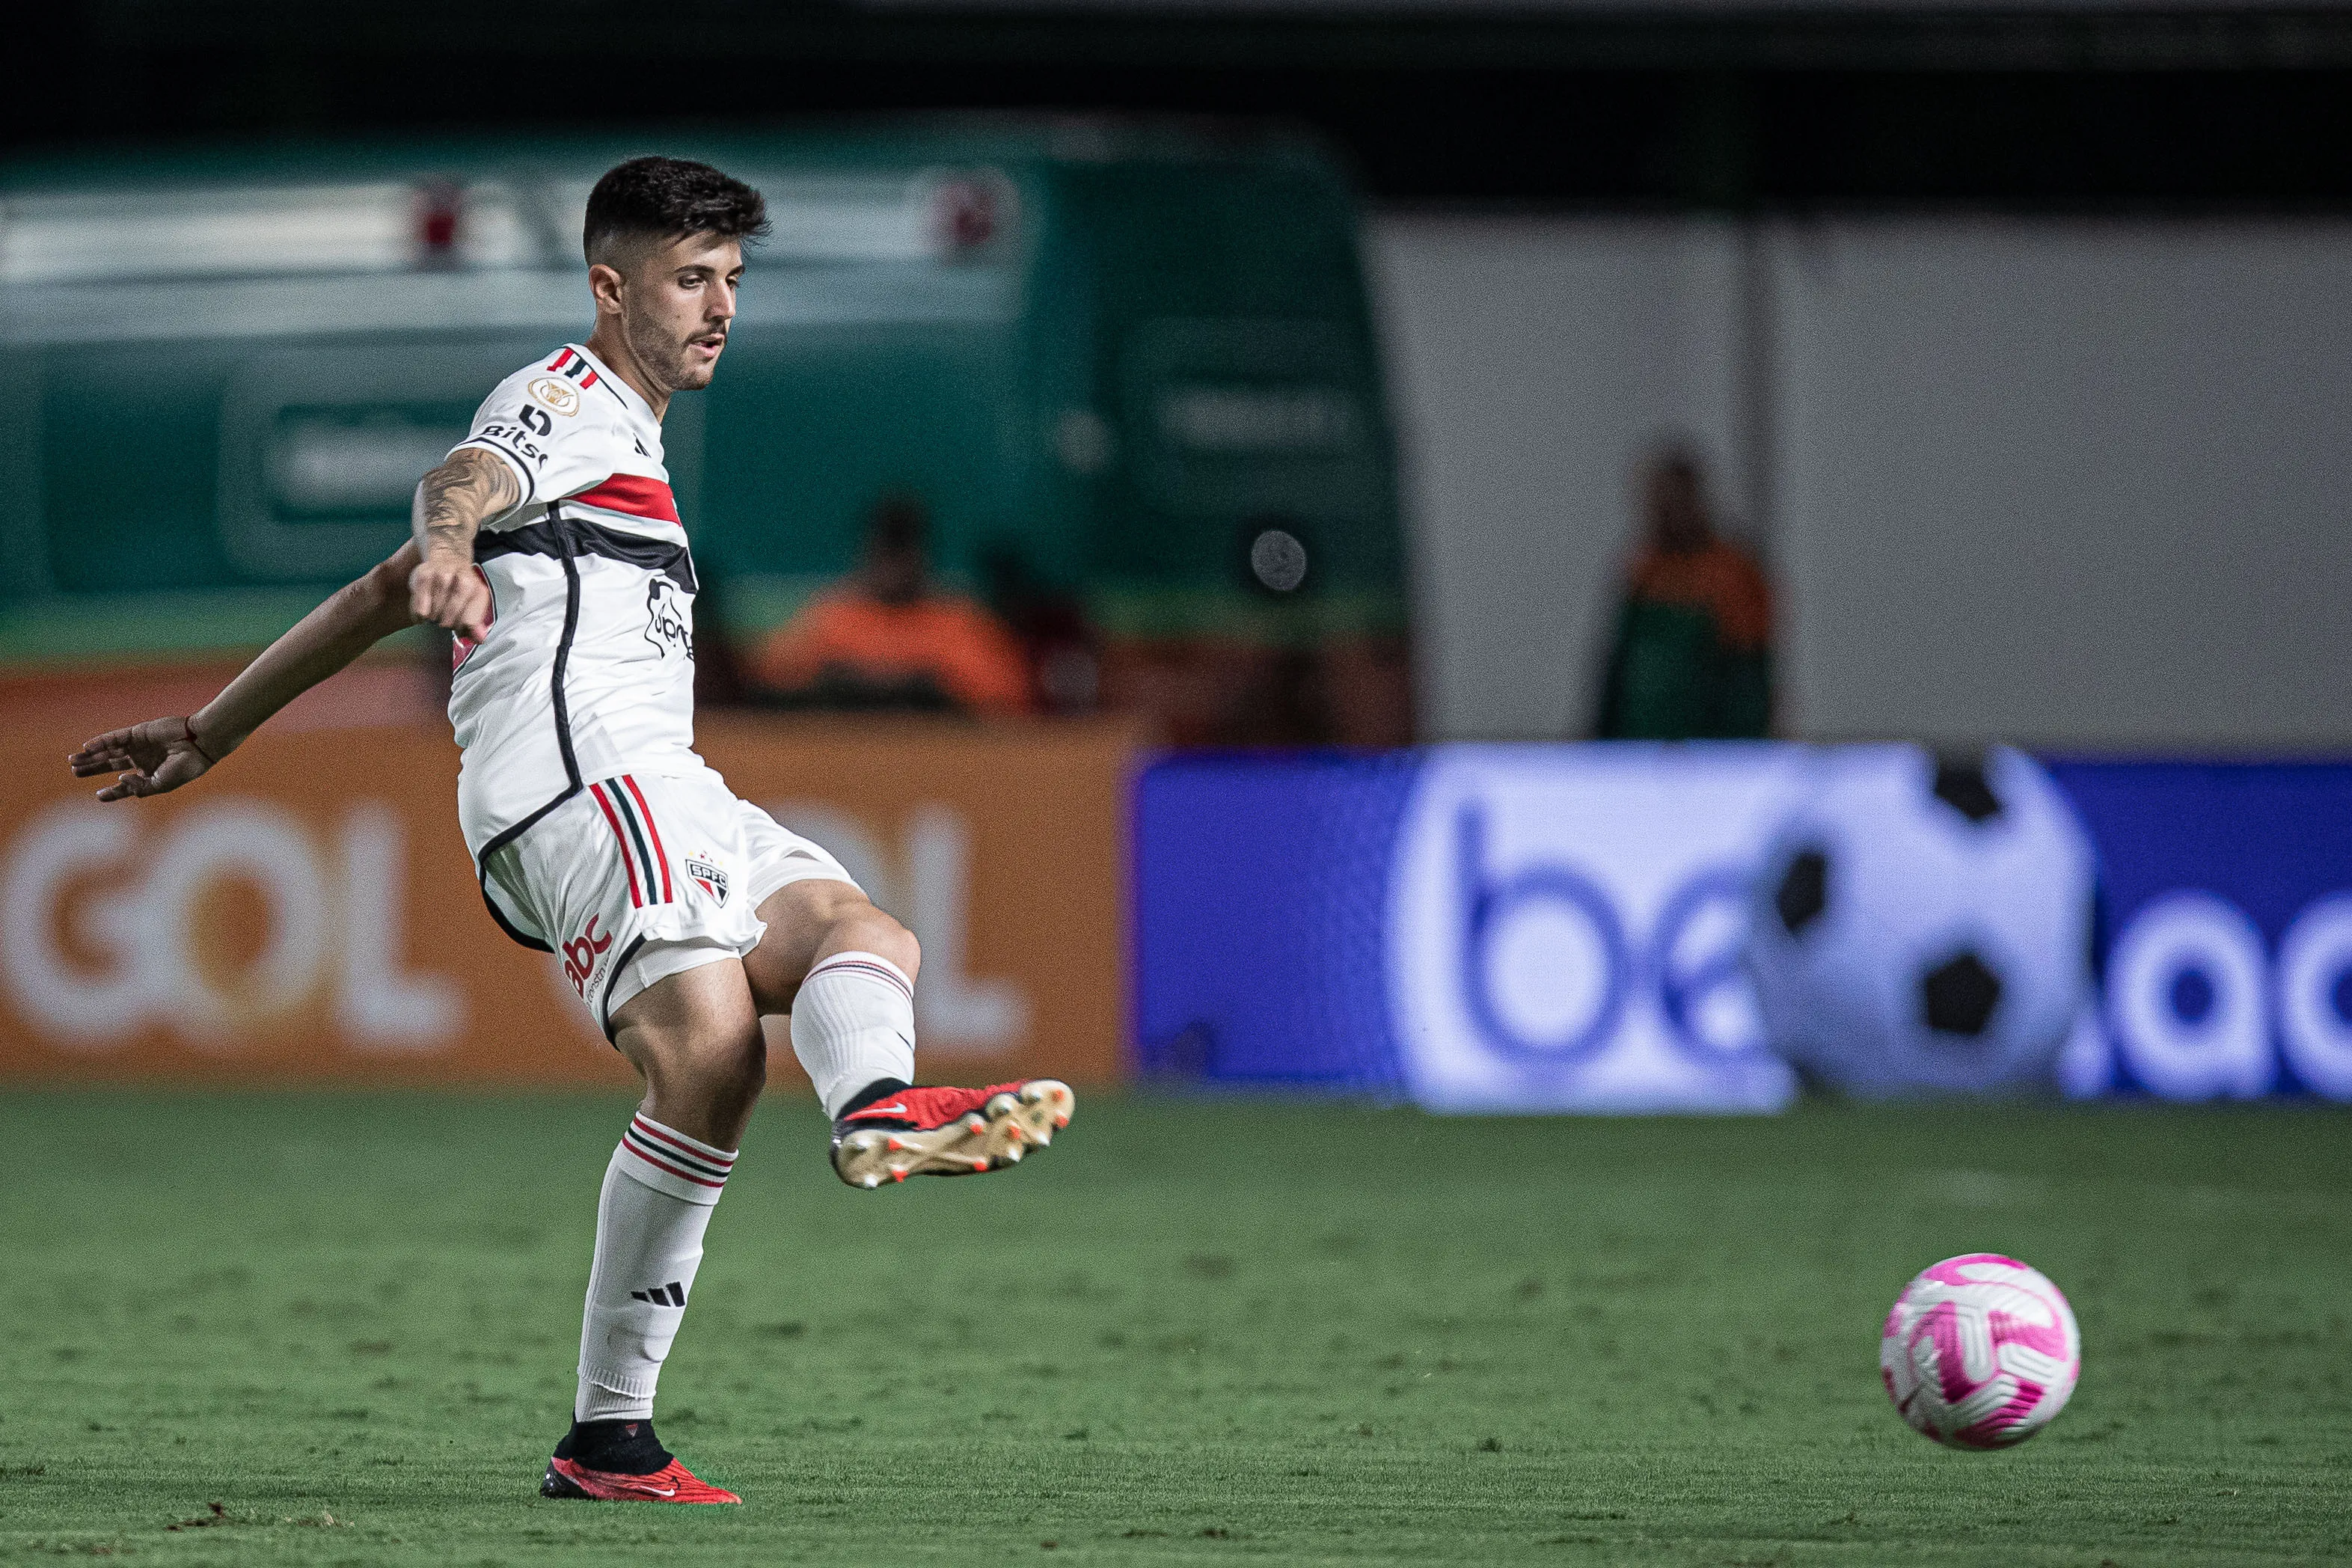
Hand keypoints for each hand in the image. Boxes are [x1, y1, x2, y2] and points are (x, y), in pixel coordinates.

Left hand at [68, 716, 215, 800]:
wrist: (201, 743)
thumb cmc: (186, 767)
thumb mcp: (163, 784)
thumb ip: (141, 787)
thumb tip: (120, 780)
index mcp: (150, 775)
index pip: (126, 784)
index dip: (112, 791)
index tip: (99, 796)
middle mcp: (141, 760)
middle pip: (111, 765)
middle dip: (92, 769)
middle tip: (74, 772)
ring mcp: (138, 746)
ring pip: (109, 751)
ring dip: (91, 756)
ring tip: (73, 761)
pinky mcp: (137, 733)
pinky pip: (114, 738)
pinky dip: (100, 742)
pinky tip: (87, 748)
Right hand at [410, 554, 491, 640]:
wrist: (447, 555)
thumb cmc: (461, 586)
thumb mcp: (473, 603)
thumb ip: (476, 624)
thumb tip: (479, 639)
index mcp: (478, 591)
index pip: (468, 623)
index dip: (461, 630)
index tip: (458, 627)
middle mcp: (463, 582)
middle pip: (449, 621)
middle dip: (445, 623)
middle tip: (444, 617)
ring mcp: (443, 576)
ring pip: (433, 614)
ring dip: (432, 617)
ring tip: (435, 611)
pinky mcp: (424, 575)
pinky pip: (419, 607)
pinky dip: (419, 615)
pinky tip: (424, 611)